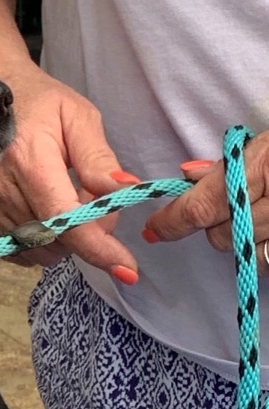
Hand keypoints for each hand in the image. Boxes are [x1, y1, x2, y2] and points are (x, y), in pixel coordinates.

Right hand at [0, 56, 139, 280]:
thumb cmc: (37, 102)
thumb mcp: (77, 117)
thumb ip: (98, 158)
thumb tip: (125, 190)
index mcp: (28, 159)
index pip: (64, 220)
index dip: (97, 248)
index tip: (127, 269)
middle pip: (55, 240)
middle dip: (84, 232)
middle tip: (87, 198)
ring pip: (37, 250)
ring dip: (60, 238)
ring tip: (58, 200)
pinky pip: (16, 250)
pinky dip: (36, 241)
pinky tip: (37, 210)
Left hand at [143, 130, 268, 274]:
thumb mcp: (262, 146)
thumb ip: (224, 165)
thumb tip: (186, 176)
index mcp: (258, 168)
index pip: (200, 208)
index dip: (170, 222)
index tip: (152, 229)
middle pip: (219, 236)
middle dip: (215, 223)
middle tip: (229, 205)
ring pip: (243, 252)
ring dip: (241, 237)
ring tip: (256, 213)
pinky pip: (265, 261)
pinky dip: (262, 249)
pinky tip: (267, 230)